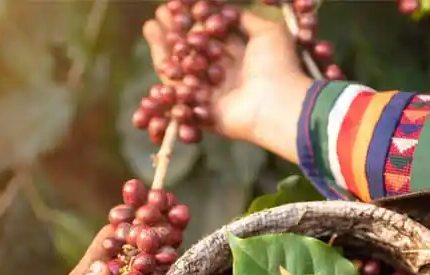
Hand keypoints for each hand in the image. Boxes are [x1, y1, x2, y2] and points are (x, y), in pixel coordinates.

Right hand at [143, 8, 311, 161]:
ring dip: (166, 48)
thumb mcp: (269, 32)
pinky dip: (168, 74)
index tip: (178, 4)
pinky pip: (181, 92)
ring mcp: (213, 92)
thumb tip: (225, 9)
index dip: (195, 19)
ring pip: (184, 68)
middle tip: (159, 13)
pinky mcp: (202, 110)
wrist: (278, 103)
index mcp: (241, 55)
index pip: (212, 34)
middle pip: (194, 50)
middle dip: (176, 31)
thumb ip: (245, 19)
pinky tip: (157, 55)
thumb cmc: (279, 66)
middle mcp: (225, 73)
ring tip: (150, 27)